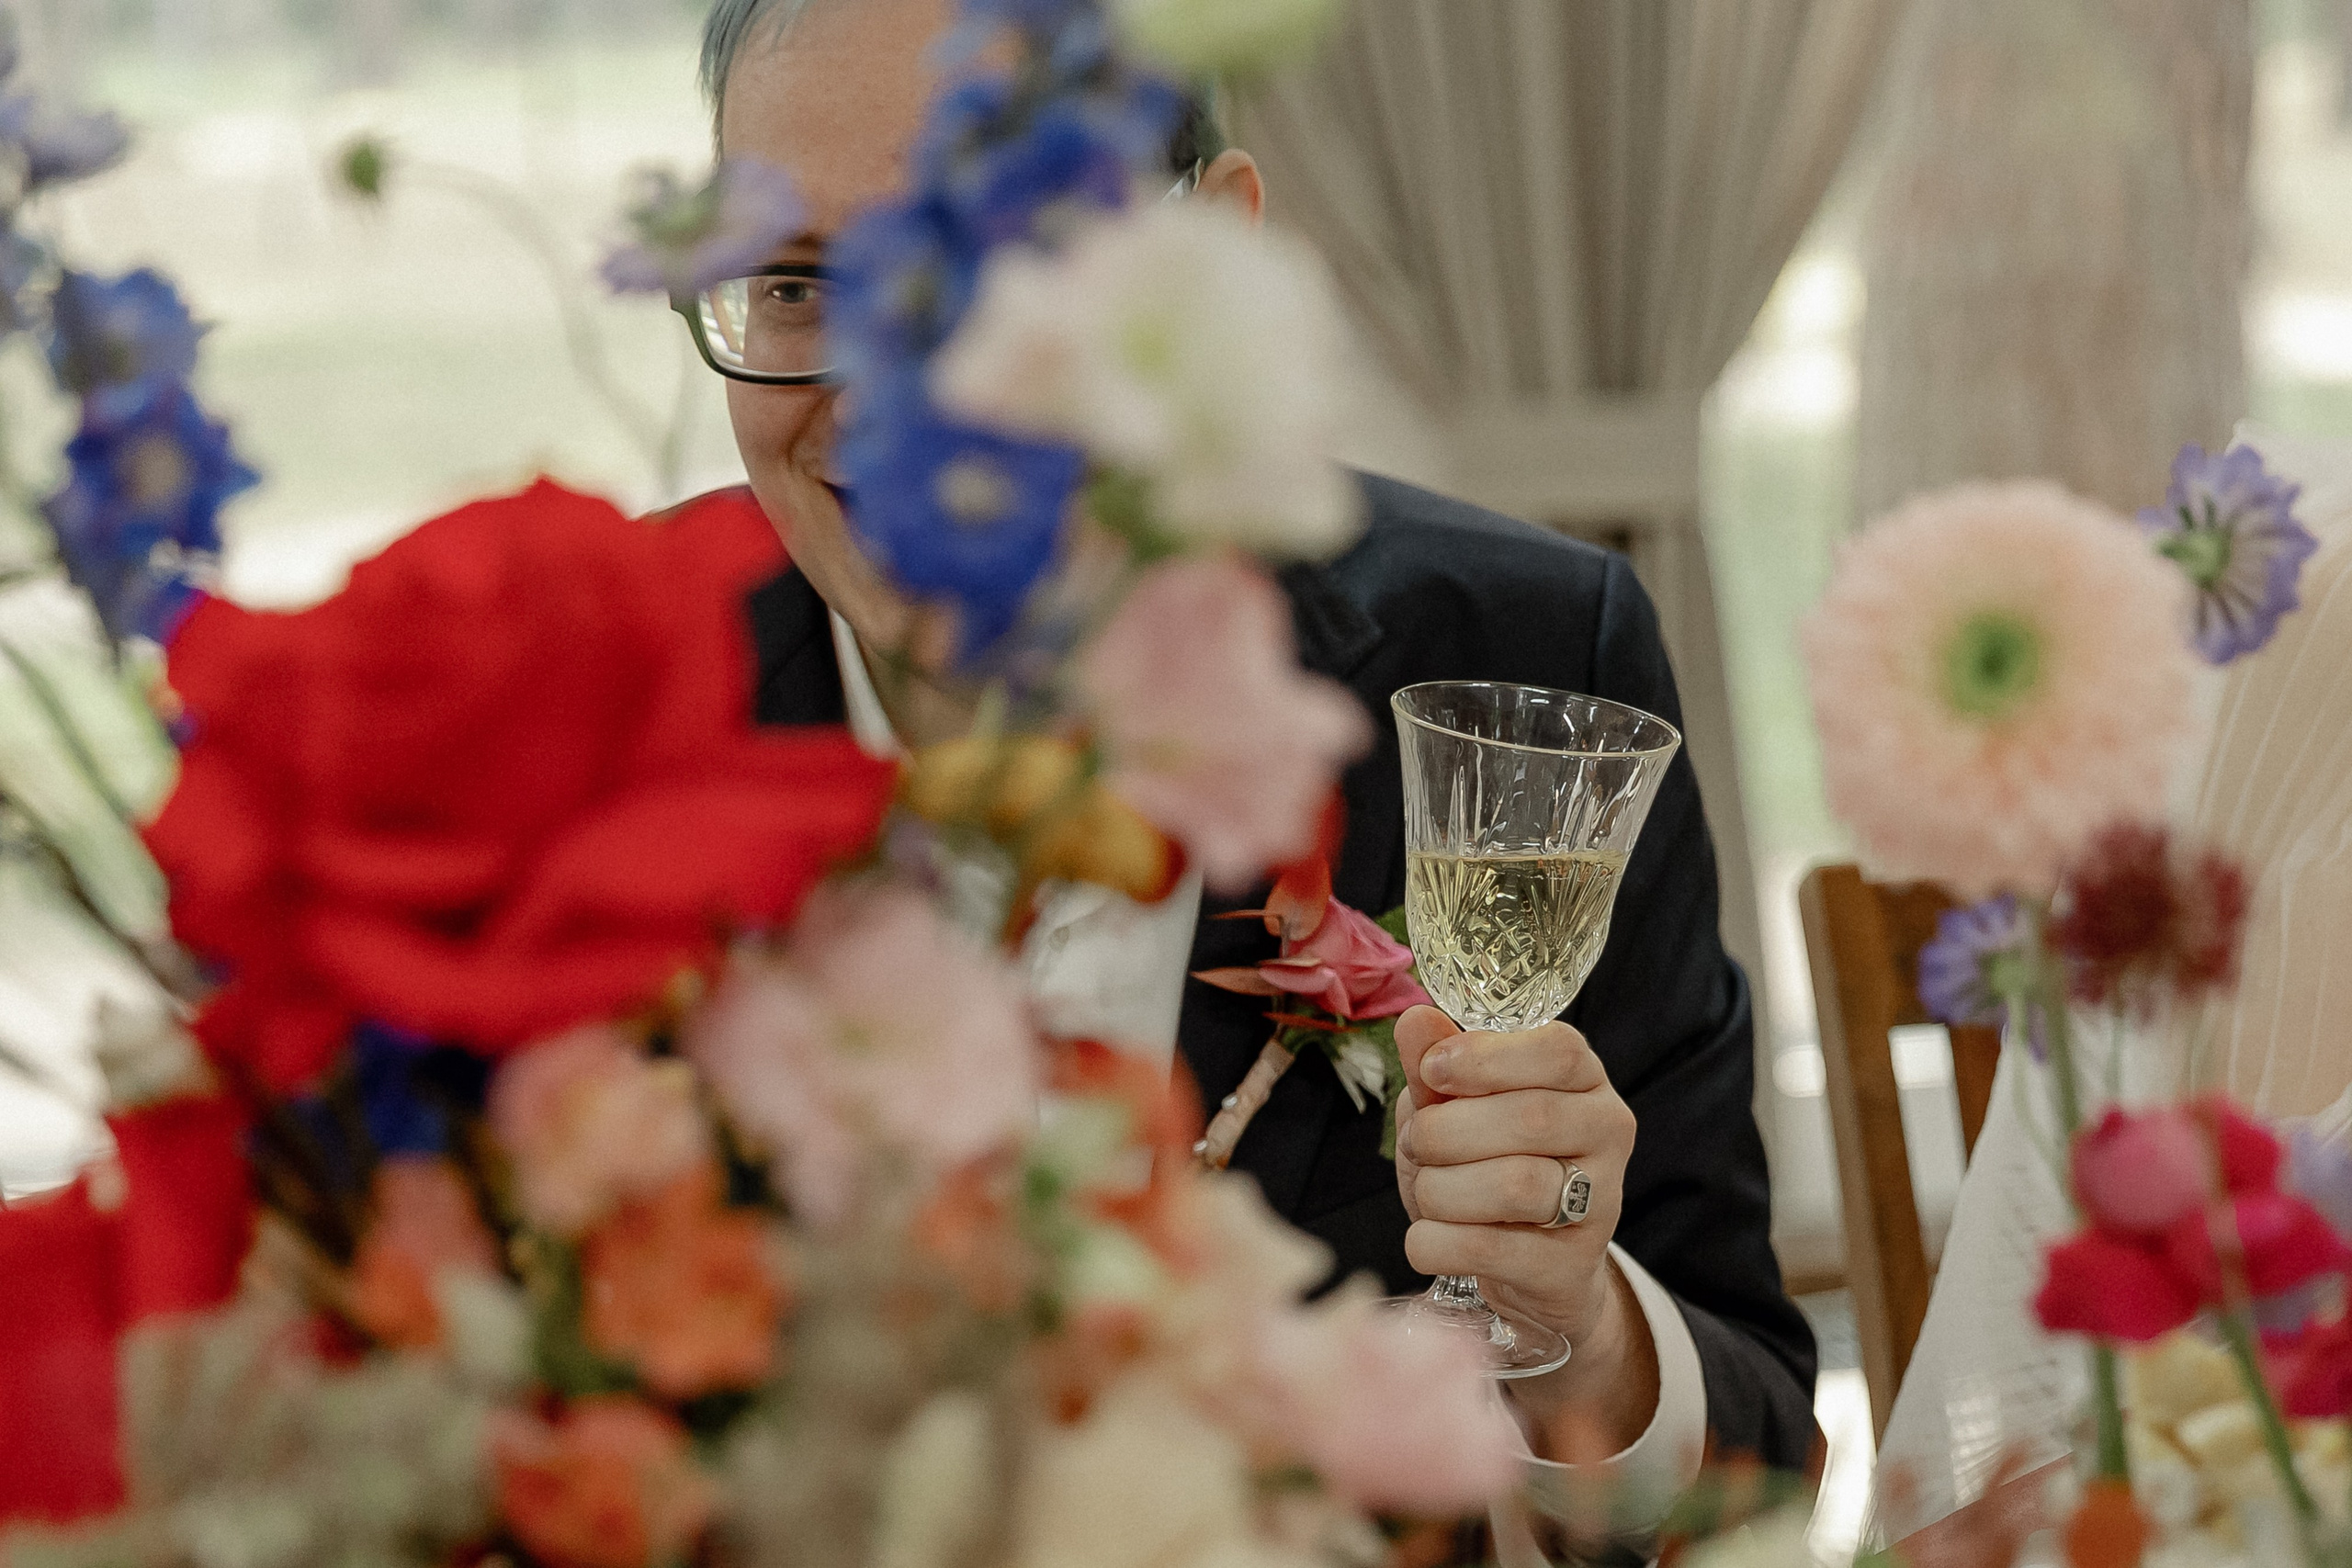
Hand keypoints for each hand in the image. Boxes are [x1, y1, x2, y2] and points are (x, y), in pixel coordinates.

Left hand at [1393, 1005, 1656, 1449]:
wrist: (1523, 1266)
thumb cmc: (1485, 1165)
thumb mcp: (1455, 1107)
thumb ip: (1436, 1065)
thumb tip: (1415, 1018)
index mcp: (1584, 1080)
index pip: (1560, 1050)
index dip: (1486, 1057)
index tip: (1433, 1071)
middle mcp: (1606, 1134)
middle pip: (1530, 1118)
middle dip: (1445, 1132)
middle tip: (1417, 1146)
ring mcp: (1599, 1204)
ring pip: (1515, 1186)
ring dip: (1440, 1189)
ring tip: (1427, 1192)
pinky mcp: (1570, 1267)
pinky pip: (1491, 1250)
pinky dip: (1436, 1241)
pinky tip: (1426, 1237)